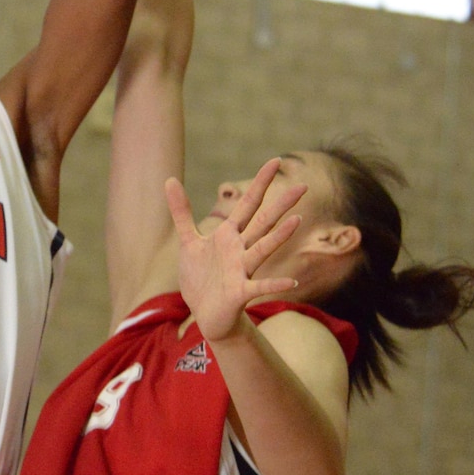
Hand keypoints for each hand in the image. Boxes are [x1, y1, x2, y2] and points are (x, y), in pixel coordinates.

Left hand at [165, 158, 305, 341]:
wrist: (205, 314)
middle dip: (280, 205)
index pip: (248, 204)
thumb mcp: (189, 241)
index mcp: (229, 235)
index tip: (276, 160)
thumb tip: (169, 180)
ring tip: (297, 220)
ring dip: (279, 237)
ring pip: (262, 250)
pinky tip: (290, 283)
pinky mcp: (239, 293)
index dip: (260, 183)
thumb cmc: (202, 277)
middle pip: (262, 223)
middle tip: (303, 186)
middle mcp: (240, 250)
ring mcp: (242, 271)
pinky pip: (258, 288)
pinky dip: (273, 285)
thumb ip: (182, 212)